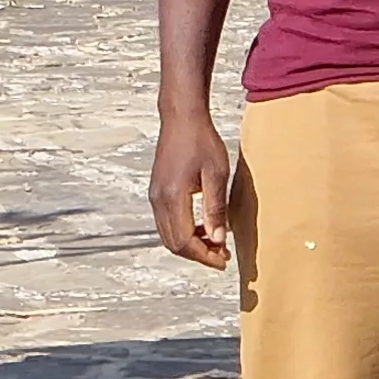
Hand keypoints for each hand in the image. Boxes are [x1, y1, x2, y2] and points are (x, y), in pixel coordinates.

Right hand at [147, 117, 236, 268]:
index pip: (184, 241)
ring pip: (168, 235)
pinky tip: (202, 225)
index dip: (204, 256)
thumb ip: (215, 208)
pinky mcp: (157, 191)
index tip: (223, 260)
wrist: (181, 118)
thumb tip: (218, 239)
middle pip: (173, 243)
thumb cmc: (201, 141)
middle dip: (198, 254)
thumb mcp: (216, 174)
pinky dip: (183, 232)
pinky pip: (166, 222)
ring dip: (190, 244)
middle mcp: (159, 200)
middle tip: (221, 255)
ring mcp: (155, 196)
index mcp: (173, 197)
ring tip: (215, 241)